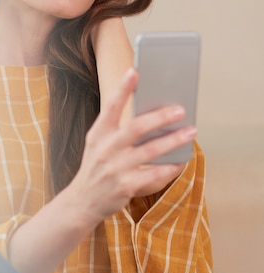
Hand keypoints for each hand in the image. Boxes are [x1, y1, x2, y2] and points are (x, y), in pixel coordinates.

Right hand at [69, 68, 196, 222]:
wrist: (82, 201)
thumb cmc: (98, 167)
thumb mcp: (99, 144)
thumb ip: (118, 130)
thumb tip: (154, 114)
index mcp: (98, 134)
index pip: (111, 107)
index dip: (123, 88)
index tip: (135, 71)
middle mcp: (105, 149)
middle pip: (136, 128)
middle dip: (160, 117)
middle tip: (181, 109)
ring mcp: (114, 169)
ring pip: (150, 151)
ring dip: (173, 140)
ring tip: (191, 131)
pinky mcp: (124, 187)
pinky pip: (153, 174)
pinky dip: (170, 167)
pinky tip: (182, 160)